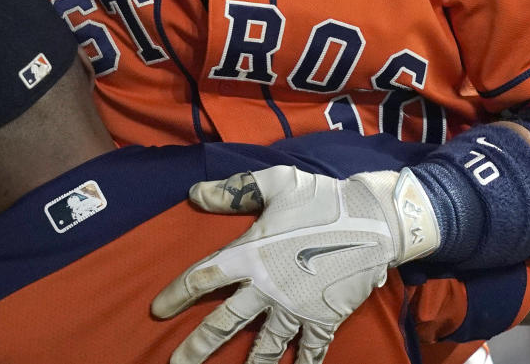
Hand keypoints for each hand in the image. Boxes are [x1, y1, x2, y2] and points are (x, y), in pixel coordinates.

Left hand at [152, 165, 438, 363]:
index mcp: (252, 254)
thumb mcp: (276, 183)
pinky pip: (308, 353)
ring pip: (263, 347)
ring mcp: (295, 309)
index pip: (204, 276)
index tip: (156, 311)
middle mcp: (267, 288)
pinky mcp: (323, 320)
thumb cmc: (321, 198)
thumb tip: (195, 193)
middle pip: (224, 323)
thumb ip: (235, 190)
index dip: (177, 293)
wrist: (373, 220)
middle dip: (197, 347)